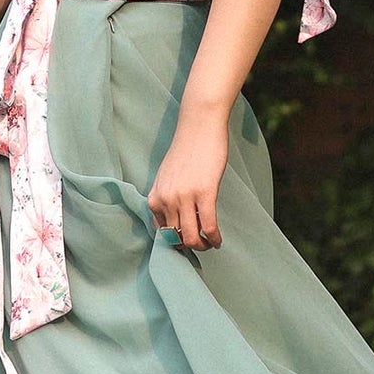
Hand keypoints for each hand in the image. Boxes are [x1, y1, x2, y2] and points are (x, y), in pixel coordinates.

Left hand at [147, 118, 227, 249]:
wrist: (198, 126)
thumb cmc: (186, 150)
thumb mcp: (167, 177)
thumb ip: (166, 198)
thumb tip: (173, 223)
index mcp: (154, 197)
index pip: (162, 233)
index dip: (175, 242)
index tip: (186, 242)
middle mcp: (166, 200)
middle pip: (176, 238)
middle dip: (190, 247)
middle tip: (201, 246)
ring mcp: (184, 197)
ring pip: (191, 237)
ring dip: (202, 246)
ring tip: (210, 244)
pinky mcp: (204, 193)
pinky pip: (208, 226)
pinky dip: (214, 238)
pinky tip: (218, 239)